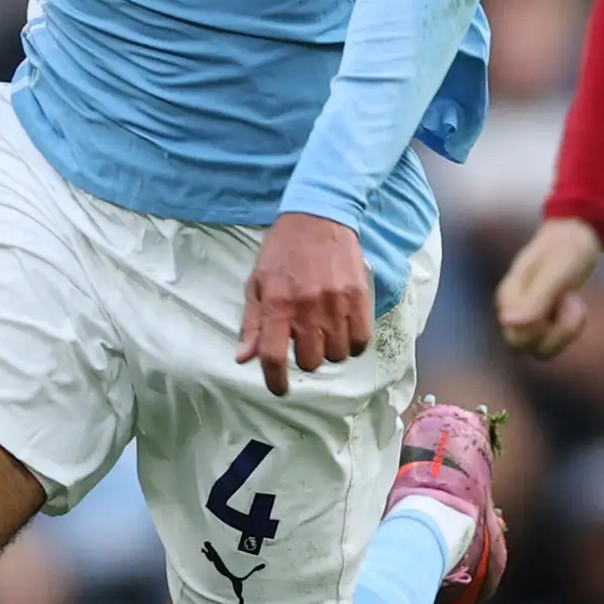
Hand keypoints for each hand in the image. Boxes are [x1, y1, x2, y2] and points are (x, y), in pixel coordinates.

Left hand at [238, 211, 370, 395]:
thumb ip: (252, 323)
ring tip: (324, 332)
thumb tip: (244, 359)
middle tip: (304, 340)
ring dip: (329, 351)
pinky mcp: (359, 298)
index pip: (274, 357)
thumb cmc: (282, 251)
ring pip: (337, 355)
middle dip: (305, 358)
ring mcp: (336, 303)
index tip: (279, 388)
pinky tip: (343, 330)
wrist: (318, 216)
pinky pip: (360, 341)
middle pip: (310, 361)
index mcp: (277, 304)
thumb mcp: (256, 283)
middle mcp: (307, 307)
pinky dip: (352, 343)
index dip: (275, 381)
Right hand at [495, 216, 603, 359]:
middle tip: (571, 299)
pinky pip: (554, 341)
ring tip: (573, 301)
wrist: (577, 232)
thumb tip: (507, 322)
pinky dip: (570, 327)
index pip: (519, 337)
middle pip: (528, 347)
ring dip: (566, 330)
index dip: (545, 327)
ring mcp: (527, 315)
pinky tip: (574, 303)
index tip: (562, 296)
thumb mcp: (556, 273)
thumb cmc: (567, 248)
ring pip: (542, 348)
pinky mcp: (543, 318)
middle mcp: (514, 309)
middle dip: (558, 331)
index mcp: (509, 297)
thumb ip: (535, 299)